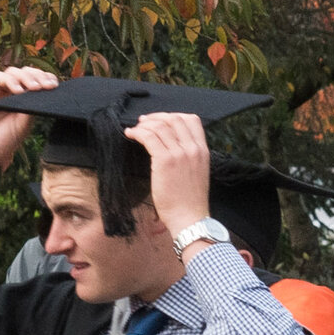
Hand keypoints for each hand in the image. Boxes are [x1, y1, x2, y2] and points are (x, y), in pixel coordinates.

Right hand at [0, 65, 55, 201]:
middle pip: (25, 73)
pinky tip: (19, 91)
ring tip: (35, 88)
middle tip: (48, 86)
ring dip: (26, 77)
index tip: (55, 85)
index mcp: (20, 100)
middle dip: (38, 76)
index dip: (45, 79)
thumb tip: (44, 91)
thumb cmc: (1, 142)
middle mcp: (8, 92)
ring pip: (13, 72)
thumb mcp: (24, 124)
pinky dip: (11, 81)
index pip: (34, 82)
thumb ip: (32, 106)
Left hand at [125, 106, 213, 243]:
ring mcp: (180, 154)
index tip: (160, 121)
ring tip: (134, 130)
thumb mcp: (197, 173)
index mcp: (203, 151)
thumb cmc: (190, 201)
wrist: (190, 218)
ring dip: (144, 125)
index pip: (191, 120)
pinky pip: (149, 137)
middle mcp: (193, 148)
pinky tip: (131, 135)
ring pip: (160, 126)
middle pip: (174, 119)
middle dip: (156, 117)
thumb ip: (189, 157)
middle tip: (143, 123)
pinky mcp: (165, 160)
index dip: (172, 116)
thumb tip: (171, 145)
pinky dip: (138, 133)